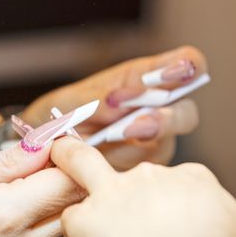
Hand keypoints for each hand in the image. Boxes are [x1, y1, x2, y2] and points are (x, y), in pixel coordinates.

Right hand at [0, 143, 83, 236]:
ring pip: (74, 234)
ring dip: (73, 205)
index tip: (62, 142)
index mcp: (4, 215)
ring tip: (54, 183)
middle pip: (78, 207)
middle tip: (62, 158)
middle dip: (78, 177)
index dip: (72, 156)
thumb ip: (12, 160)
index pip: (66, 181)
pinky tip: (48, 213)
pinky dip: (63, 231)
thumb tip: (48, 144)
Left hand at [23, 46, 206, 169]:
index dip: (189, 66)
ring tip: (115, 137)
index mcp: (144, 80)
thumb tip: (118, 102)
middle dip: (168, 117)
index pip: (187, 64)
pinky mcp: (141, 170)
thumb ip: (97, 98)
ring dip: (141, 143)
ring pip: (167, 145)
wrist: (46, 150)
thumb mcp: (73, 101)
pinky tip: (104, 161)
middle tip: (139, 122)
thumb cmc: (63, 116)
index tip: (176, 73)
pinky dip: (125, 165)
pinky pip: (145, 171)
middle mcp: (157, 110)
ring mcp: (153, 143)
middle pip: (186, 113)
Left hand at [51, 137, 235, 236]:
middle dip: (132, 188)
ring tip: (59, 154)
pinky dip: (75, 230)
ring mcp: (115, 191)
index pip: (179, 181)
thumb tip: (215, 228)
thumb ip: (222, 221)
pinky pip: (72, 218)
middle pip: (136, 175)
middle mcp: (150, 176)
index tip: (178, 224)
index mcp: (191, 177)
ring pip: (81, 161)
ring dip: (68, 157)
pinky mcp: (87, 217)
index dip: (177, 201)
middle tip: (133, 214)